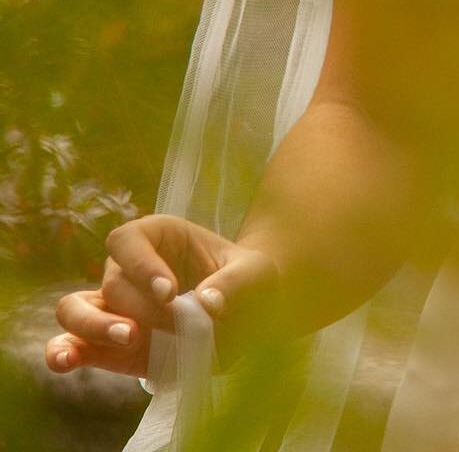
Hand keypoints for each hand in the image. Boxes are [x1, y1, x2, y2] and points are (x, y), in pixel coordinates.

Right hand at [46, 215, 279, 377]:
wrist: (247, 315)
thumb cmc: (248, 280)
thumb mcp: (257, 272)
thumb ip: (236, 283)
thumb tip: (207, 304)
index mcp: (158, 236)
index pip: (128, 240)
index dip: (142, 265)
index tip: (171, 292)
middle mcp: (128, 268)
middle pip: (113, 282)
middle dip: (141, 307)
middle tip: (175, 323)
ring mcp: (114, 307)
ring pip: (74, 310)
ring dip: (93, 327)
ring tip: (130, 339)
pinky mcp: (108, 344)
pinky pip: (70, 344)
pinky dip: (63, 353)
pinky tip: (66, 361)